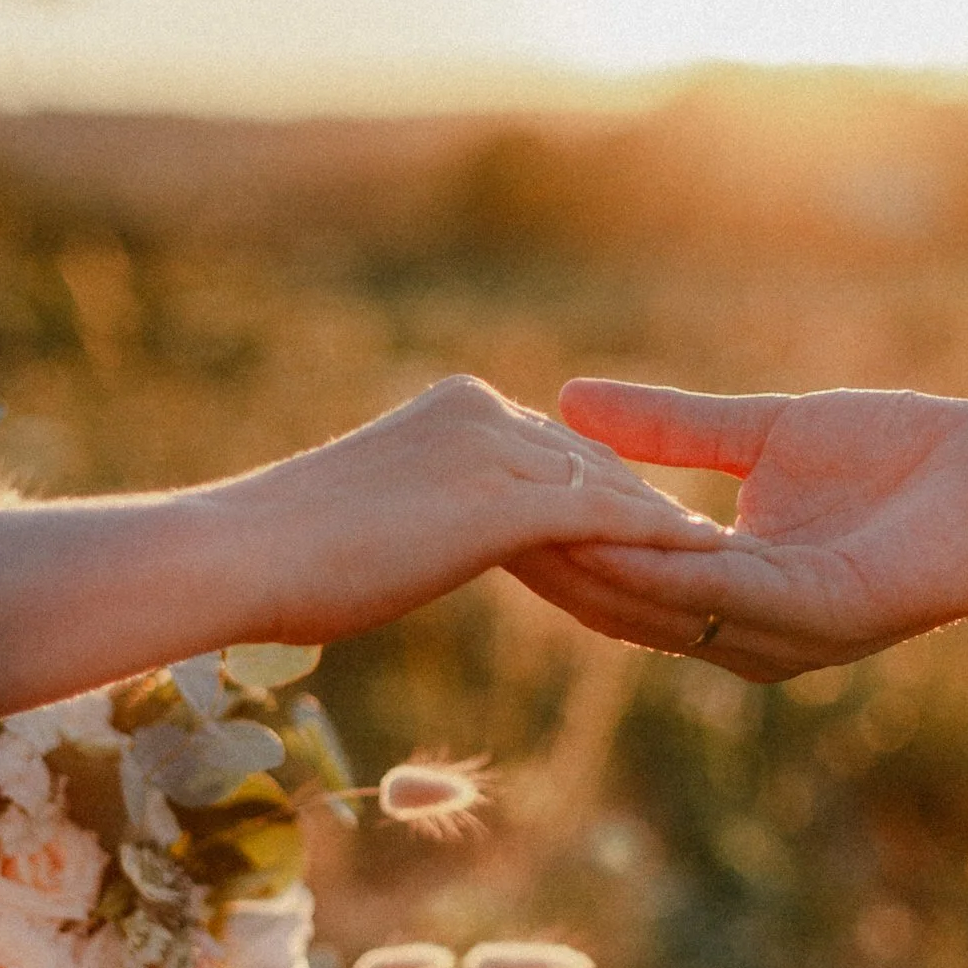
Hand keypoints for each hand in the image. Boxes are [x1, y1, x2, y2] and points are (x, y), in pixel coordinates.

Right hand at [225, 375, 728, 644]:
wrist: (243, 553)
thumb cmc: (283, 552)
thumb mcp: (370, 509)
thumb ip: (421, 506)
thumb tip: (426, 533)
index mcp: (454, 409)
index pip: (549, 445)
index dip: (598, 484)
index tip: (644, 514)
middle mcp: (483, 414)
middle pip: (589, 460)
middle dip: (643, 501)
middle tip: (703, 540)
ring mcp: (496, 453)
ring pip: (605, 486)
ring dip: (663, 522)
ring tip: (724, 554)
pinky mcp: (505, 502)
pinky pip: (606, 519)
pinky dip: (659, 538)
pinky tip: (706, 559)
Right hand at [514, 380, 967, 679]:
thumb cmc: (909, 456)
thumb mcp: (767, 435)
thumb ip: (673, 430)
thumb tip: (571, 400)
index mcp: (735, 592)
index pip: (618, 575)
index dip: (547, 541)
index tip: (471, 501)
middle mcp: (755, 631)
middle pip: (625, 605)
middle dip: (549, 565)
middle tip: (463, 524)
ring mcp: (795, 632)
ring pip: (669, 609)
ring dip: (595, 572)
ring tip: (517, 529)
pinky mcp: (837, 613)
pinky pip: (737, 594)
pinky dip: (675, 568)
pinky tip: (619, 532)